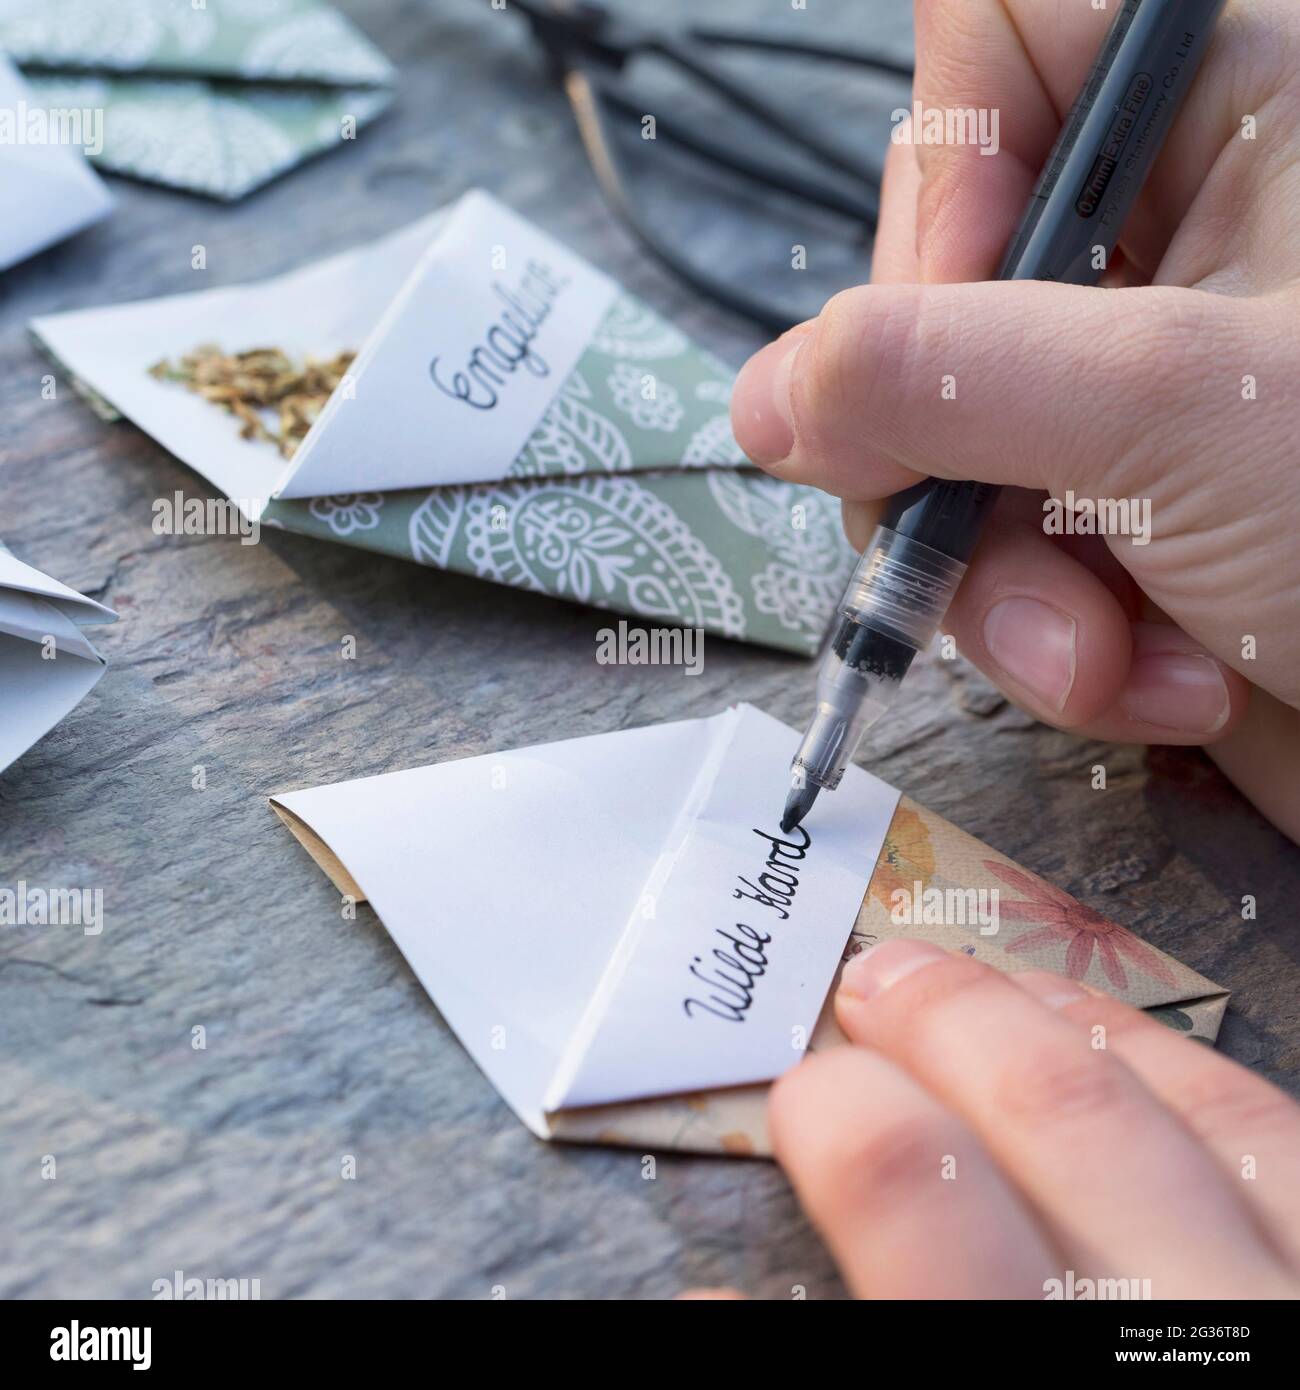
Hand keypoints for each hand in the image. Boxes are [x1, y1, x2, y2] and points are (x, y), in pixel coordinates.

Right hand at [715, 941, 1299, 1298]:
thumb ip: (842, 1350)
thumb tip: (706, 1293)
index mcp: (1037, 1365)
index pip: (926, 1215)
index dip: (848, 1130)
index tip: (799, 1097)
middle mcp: (1189, 1315)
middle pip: (1061, 1120)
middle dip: (947, 1027)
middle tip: (869, 985)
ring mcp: (1290, 1291)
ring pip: (1191, 1112)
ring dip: (1064, 1030)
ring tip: (969, 984)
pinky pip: (1280, 1139)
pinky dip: (1183, 1073)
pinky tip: (1116, 1041)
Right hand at [730, 0, 1299, 839]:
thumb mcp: (1171, 412)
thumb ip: (937, 379)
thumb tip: (766, 397)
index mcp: (1241, 114)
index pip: (1006, 34)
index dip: (941, 169)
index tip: (951, 316)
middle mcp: (1178, 241)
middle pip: (939, 282)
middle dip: (952, 455)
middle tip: (984, 542)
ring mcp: (1140, 392)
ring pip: (951, 446)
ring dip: (1002, 588)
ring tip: (1104, 664)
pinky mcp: (1124, 515)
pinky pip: (1001, 551)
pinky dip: (1055, 641)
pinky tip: (1149, 688)